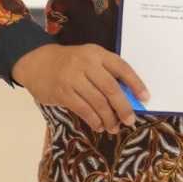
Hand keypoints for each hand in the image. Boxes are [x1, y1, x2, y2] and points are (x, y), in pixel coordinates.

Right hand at [14, 41, 147, 133]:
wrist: (37, 62)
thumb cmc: (70, 63)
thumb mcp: (89, 59)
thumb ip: (106, 74)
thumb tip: (128, 98)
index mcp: (97, 53)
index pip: (122, 68)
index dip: (136, 83)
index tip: (145, 98)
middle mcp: (86, 63)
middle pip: (111, 88)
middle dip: (123, 107)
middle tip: (130, 120)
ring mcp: (72, 78)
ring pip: (97, 101)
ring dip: (108, 118)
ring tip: (114, 128)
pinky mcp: (62, 92)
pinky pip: (82, 109)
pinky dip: (93, 120)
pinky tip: (99, 126)